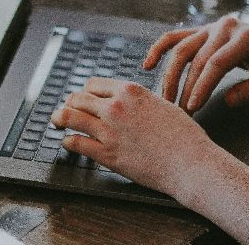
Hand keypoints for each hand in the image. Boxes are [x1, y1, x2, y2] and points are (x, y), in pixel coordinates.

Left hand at [52, 77, 230, 196]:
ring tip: (56, 121)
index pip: (93, 84)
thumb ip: (140, 101)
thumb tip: (128, 100)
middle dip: (70, 103)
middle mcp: (115, 107)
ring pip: (69, 116)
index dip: (86, 92)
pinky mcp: (107, 153)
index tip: (84, 98)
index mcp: (130, 91)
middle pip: (77, 98)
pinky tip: (68, 142)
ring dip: (59, 118)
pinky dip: (68, 141)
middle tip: (66, 109)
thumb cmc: (185, 138)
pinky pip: (76, 143)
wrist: (192, 164)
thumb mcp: (163, 105)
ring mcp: (109, 130)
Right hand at [148, 14, 248, 111]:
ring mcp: (209, 27)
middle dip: (186, 87)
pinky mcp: (199, 30)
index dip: (203, 86)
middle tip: (181, 112)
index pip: (217, 63)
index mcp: (245, 37)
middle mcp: (223, 27)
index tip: (193, 107)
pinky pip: (173, 37)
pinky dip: (158, 49)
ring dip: (170, 75)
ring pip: (180, 49)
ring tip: (166, 99)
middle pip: (196, 59)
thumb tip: (228, 101)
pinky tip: (148, 65)